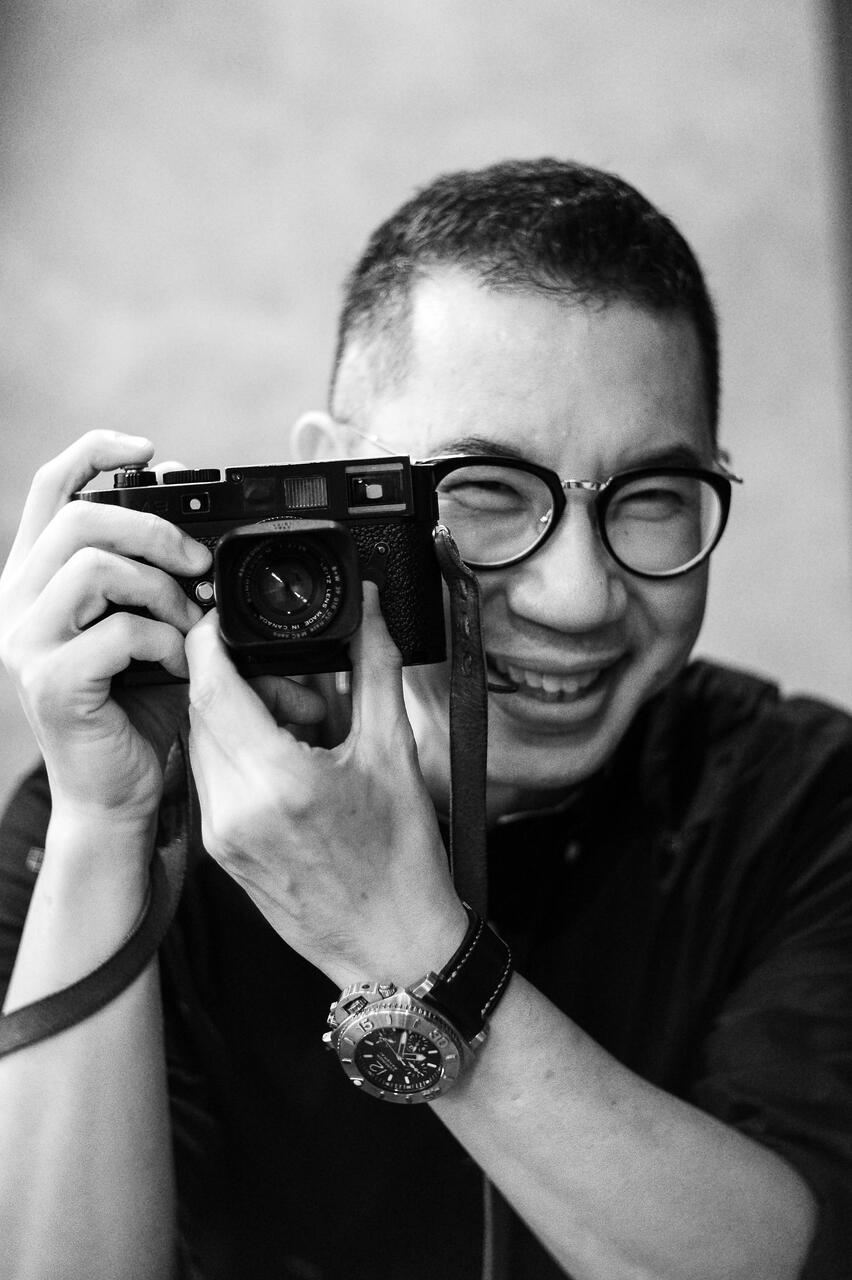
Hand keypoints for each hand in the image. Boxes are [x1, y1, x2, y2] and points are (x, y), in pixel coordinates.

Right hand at [0, 431, 211, 827]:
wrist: (114, 792)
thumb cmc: (135, 706)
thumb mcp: (144, 624)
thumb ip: (153, 574)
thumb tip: (195, 524)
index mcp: (35, 578)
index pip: (47, 487)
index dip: (94, 453)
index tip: (150, 450)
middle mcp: (15, 602)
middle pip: (78, 518)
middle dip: (154, 529)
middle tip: (198, 563)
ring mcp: (25, 642)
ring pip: (95, 566)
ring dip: (163, 589)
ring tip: (190, 623)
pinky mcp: (51, 681)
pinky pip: (119, 629)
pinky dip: (166, 641)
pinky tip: (179, 664)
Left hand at [185, 583, 467, 987]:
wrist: (393, 948)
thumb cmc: (401, 860)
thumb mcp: (395, 753)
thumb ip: (375, 667)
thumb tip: (369, 608)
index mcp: (280, 782)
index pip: (212, 688)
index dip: (209, 641)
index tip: (223, 618)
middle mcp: (236, 810)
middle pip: (202, 710)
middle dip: (235, 677)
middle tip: (289, 678)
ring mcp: (220, 836)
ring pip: (200, 743)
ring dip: (234, 715)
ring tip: (297, 724)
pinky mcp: (218, 853)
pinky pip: (209, 779)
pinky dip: (236, 752)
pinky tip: (284, 760)